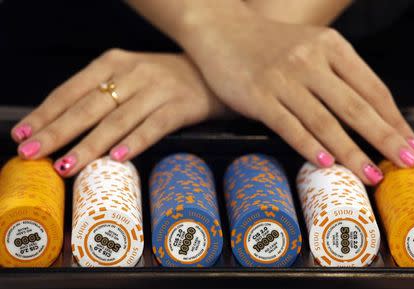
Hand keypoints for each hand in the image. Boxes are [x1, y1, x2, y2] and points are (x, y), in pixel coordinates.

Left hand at [11, 51, 228, 176]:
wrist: (213, 70)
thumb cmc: (165, 78)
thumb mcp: (130, 75)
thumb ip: (103, 93)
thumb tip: (66, 125)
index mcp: (114, 63)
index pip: (71, 90)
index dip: (46, 113)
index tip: (24, 135)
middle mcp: (133, 73)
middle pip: (89, 106)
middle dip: (58, 131)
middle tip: (34, 153)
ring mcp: (158, 89)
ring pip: (117, 120)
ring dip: (90, 144)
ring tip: (68, 164)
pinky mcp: (182, 105)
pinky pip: (154, 127)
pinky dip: (134, 142)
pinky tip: (117, 158)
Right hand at [177, 9, 413, 184]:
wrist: (221, 28)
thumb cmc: (266, 43)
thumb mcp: (309, 45)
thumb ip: (335, 71)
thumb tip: (364, 111)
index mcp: (330, 46)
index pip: (373, 87)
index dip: (394, 118)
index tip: (408, 141)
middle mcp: (310, 60)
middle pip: (355, 106)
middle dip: (384, 138)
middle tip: (404, 161)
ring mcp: (283, 78)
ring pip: (325, 121)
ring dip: (350, 152)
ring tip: (369, 173)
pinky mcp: (258, 95)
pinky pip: (289, 126)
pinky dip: (309, 146)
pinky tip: (325, 162)